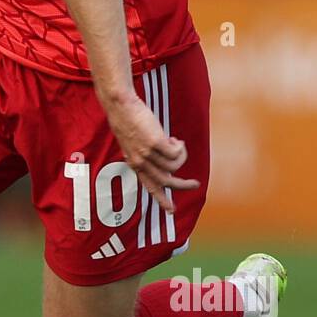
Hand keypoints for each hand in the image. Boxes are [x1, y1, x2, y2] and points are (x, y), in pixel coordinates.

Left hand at [104, 93, 198, 214]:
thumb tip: (163, 160)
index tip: (171, 210)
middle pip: (167, 181)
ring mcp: (148, 153)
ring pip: (175, 165)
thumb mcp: (133, 143)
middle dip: (183, 185)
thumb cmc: (128, 121)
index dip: (161, 200)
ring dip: (181, 155)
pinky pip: (177, 152)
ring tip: (176, 143)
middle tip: (195, 184)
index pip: (149, 187)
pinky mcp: (156, 143)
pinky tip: (173, 138)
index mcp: (134, 164)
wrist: (121, 106)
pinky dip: (180, 146)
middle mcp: (140, 162)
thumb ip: (145, 155)